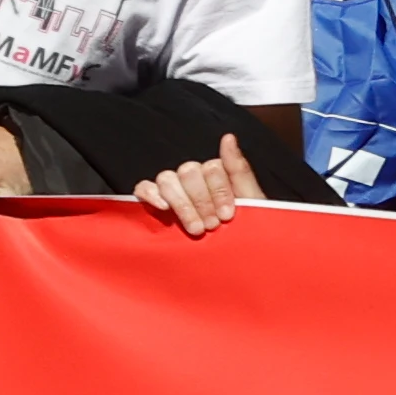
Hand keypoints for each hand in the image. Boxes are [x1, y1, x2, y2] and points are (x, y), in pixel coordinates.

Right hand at [133, 136, 263, 238]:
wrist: (238, 258)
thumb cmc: (247, 231)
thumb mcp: (252, 201)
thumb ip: (239, 169)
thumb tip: (228, 137)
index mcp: (217, 175)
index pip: (210, 167)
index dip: (218, 192)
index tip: (227, 216)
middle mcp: (193, 179)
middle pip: (187, 171)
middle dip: (201, 201)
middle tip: (211, 225)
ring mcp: (173, 191)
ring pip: (167, 179)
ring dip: (182, 204)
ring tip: (195, 228)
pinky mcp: (155, 204)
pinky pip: (143, 188)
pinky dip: (150, 194)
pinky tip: (163, 208)